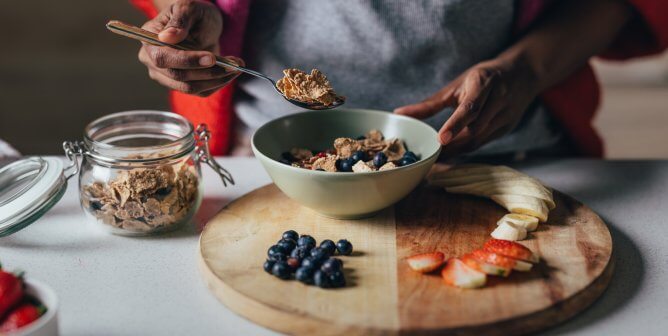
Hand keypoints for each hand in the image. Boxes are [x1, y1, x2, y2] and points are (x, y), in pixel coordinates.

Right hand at [138, 0, 242, 96]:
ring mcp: (167, 76)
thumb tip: (167, 37)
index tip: (211, 58)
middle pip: (179, 77)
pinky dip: (218, 84)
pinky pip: (201, 91)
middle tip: (233, 65)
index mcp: (150, 40)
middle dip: (209, 72)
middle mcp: (153, 61)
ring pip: (191, 87)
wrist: (201, 24)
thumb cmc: (193, 14)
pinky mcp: (183, 85)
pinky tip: (230, 72)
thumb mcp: (189, 8)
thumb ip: (179, 21)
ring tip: (236, 67)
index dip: (188, 61)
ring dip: (217, 80)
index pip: (164, 58)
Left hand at [394, 57, 537, 156]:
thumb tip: (399, 113)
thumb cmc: (482, 78)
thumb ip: (429, 104)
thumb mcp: (456, 85)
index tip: (440, 139)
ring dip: (458, 149)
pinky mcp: (507, 127)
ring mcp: (506, 115)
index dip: (455, 124)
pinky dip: (466, 149)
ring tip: (437, 158)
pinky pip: (484, 143)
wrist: (522, 73)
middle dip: (453, 143)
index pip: (470, 107)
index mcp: (484, 83)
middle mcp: (498, 99)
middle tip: (430, 155)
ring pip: (480, 139)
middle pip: (475, 128)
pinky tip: (451, 154)